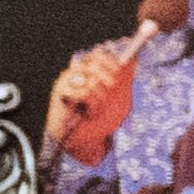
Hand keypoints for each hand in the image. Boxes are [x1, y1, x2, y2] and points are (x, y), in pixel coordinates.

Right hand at [42, 30, 145, 164]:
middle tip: (110, 90)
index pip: (98, 54)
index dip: (110, 61)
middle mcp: (76, 73)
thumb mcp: (118, 98)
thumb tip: (133, 59)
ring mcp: (67, 81)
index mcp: (89, 71)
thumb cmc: (100, 117)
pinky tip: (88, 112)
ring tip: (97, 108)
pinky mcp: (60, 92)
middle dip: (108, 78)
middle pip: (94, 63)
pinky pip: (82, 91)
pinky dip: (91, 104)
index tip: (118, 72)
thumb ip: (124, 79)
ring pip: (90, 79)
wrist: (83, 138)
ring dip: (100, 96)